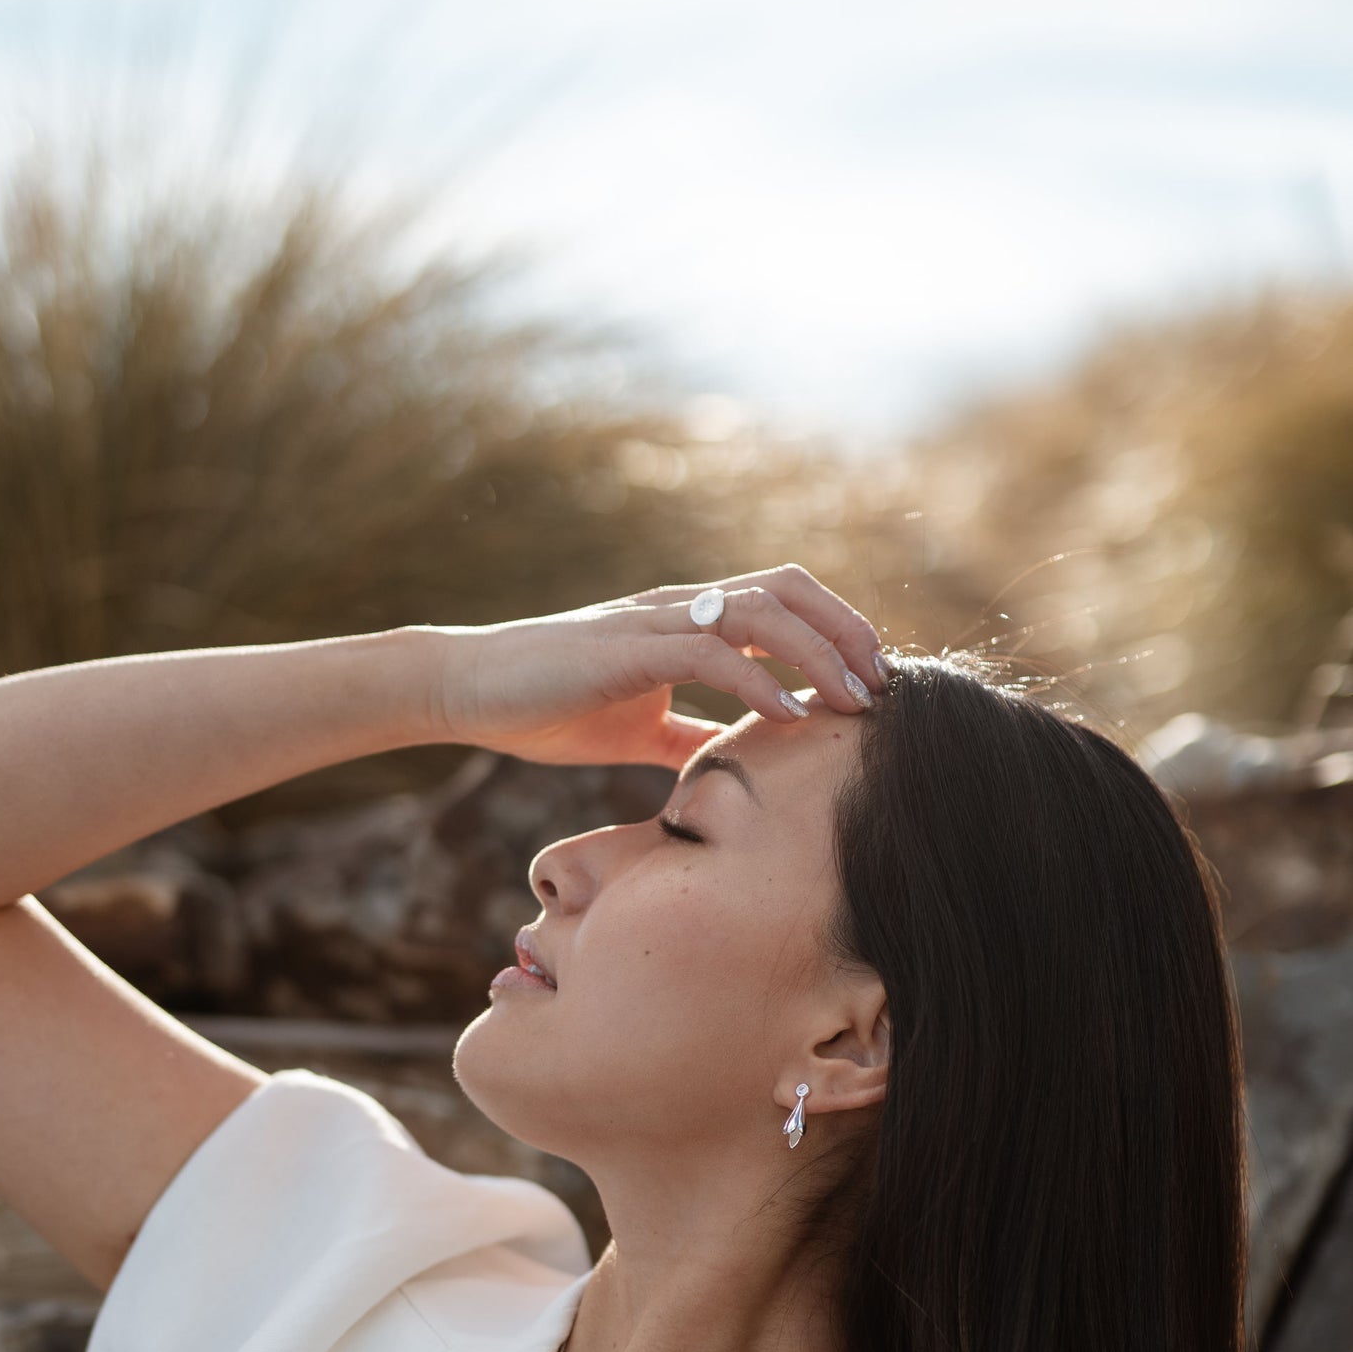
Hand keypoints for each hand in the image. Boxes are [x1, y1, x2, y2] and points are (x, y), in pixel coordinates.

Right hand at [424, 563, 887, 771]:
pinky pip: (710, 653)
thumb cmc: (545, 706)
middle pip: (788, 589)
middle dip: (847, 632)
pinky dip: (759, 682)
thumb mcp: (638, 728)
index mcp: (686, 620)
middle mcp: (679, 606)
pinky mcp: (627, 649)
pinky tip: (790, 714)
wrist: (467, 690)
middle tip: (885, 686)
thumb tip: (732, 762)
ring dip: (819, 653)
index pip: (781, 601)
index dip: (835, 630)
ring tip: (855, 699)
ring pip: (759, 612)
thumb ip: (689, 735)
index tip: (870, 682)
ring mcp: (655, 621)